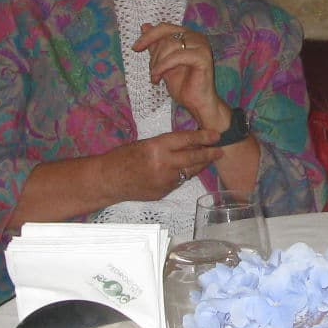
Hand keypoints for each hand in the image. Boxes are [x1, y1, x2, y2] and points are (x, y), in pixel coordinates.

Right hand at [104, 128, 223, 200]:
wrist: (108, 180)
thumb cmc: (124, 157)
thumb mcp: (146, 144)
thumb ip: (167, 144)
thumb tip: (190, 143)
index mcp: (158, 147)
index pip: (187, 139)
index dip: (204, 137)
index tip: (217, 135)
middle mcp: (164, 164)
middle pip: (194, 158)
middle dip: (210, 154)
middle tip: (220, 150)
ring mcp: (165, 180)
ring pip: (190, 171)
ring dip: (200, 165)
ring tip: (208, 159)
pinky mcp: (164, 192)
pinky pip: (179, 182)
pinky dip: (184, 175)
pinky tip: (186, 170)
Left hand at [133, 22, 229, 129]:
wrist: (197, 103)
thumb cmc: (183, 85)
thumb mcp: (163, 62)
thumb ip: (156, 45)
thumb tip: (144, 26)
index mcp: (189, 36)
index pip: (165, 27)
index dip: (148, 36)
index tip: (135, 48)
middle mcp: (197, 37)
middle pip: (166, 37)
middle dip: (154, 55)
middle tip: (151, 72)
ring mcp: (202, 46)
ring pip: (170, 45)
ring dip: (158, 62)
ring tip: (155, 77)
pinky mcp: (203, 57)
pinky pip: (177, 56)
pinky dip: (164, 66)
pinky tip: (158, 76)